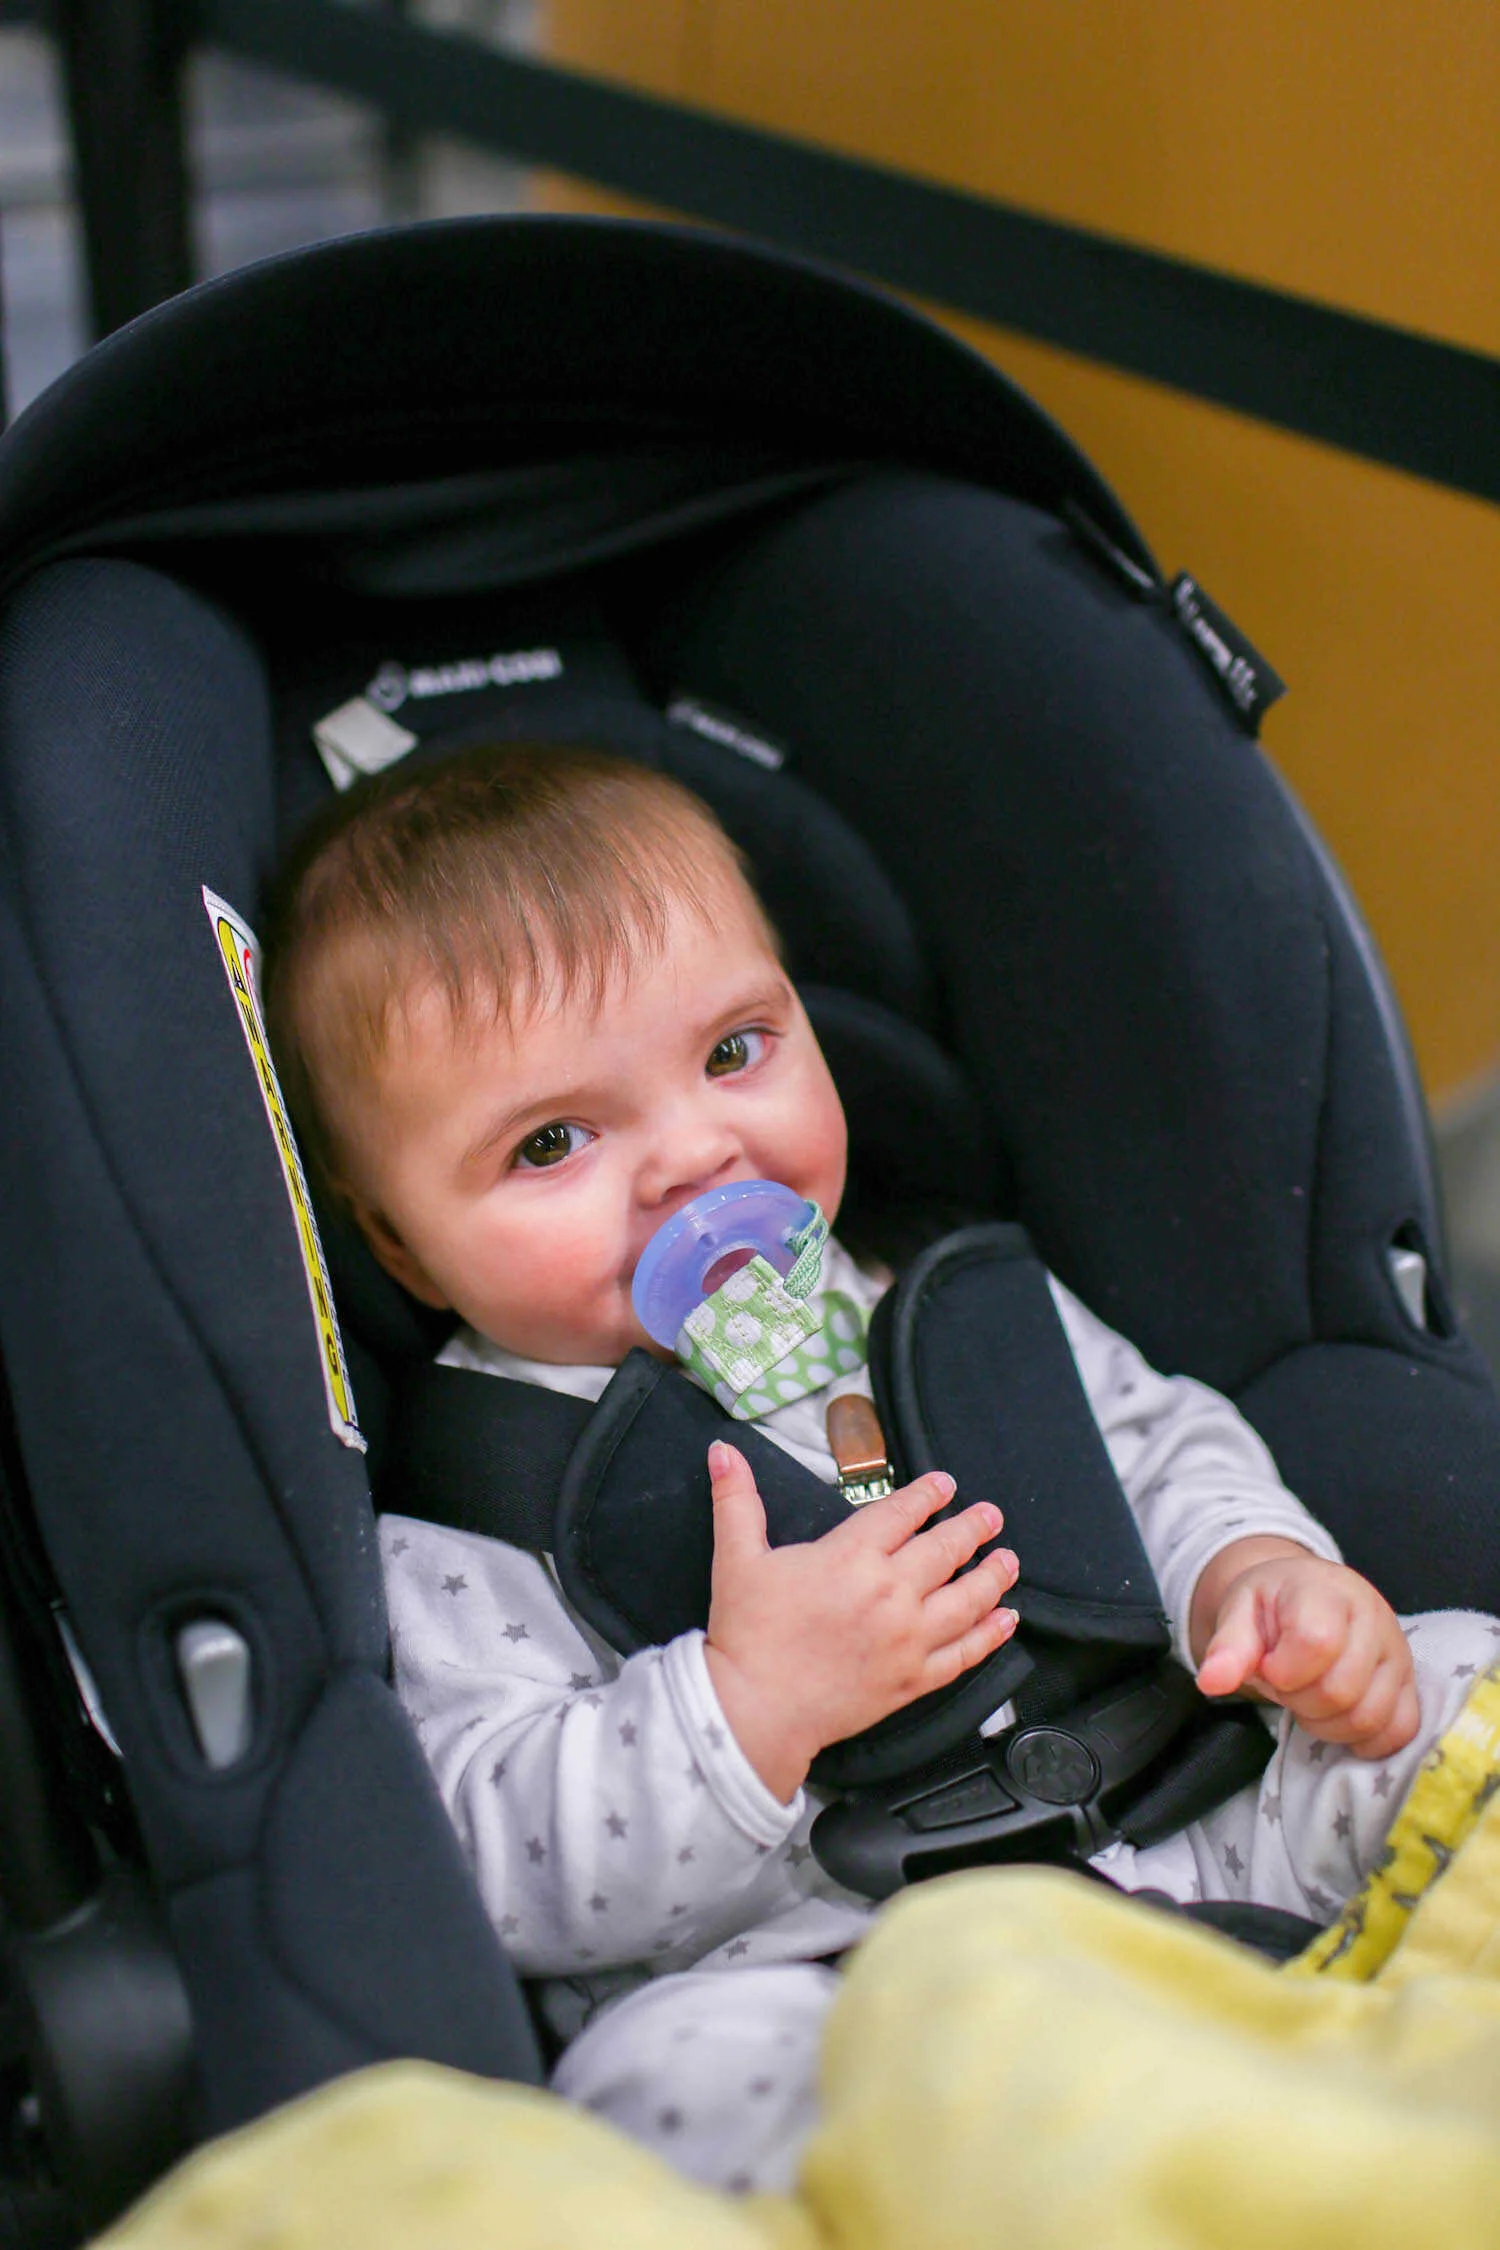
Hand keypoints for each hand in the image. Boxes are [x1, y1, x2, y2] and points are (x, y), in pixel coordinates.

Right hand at [702, 1440, 1019, 1801]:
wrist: (755, 1709)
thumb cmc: (747, 1635)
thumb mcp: (737, 1559)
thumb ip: (736, 1500)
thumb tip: (723, 1452)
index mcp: (851, 1557)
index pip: (901, 1513)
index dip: (927, 1494)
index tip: (945, 1484)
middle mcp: (890, 1593)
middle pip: (945, 1550)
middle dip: (972, 1527)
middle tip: (991, 1514)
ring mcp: (907, 1639)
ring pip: (967, 1599)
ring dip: (992, 1575)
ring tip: (1008, 1559)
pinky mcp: (912, 1680)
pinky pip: (964, 1654)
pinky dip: (990, 1636)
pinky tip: (1006, 1621)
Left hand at [1192, 1538, 1418, 1758]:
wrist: (1307, 1595)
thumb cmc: (1272, 1605)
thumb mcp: (1239, 1612)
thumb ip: (1227, 1647)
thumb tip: (1211, 1683)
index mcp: (1326, 1591)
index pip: (1316, 1643)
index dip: (1284, 1671)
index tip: (1269, 1666)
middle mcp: (1373, 1618)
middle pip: (1341, 1691)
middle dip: (1300, 1701)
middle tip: (1286, 1684)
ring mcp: (1398, 1653)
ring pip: (1370, 1718)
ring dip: (1327, 1724)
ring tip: (1309, 1698)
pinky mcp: (1411, 1684)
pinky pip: (1399, 1731)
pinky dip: (1365, 1739)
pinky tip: (1338, 1718)